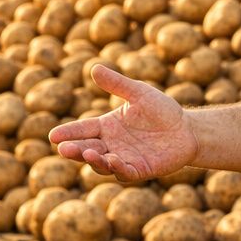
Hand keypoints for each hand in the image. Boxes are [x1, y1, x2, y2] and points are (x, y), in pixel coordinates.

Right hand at [48, 64, 195, 182]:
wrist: (187, 130)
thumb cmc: (162, 110)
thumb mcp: (139, 93)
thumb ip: (118, 84)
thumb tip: (94, 68)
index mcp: (106, 127)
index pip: (82, 130)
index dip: (68, 133)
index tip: (53, 136)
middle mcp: (111, 145)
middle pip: (87, 149)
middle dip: (74, 150)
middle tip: (63, 149)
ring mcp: (124, 159)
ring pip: (102, 164)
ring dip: (94, 160)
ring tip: (88, 152)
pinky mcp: (140, 170)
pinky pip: (125, 172)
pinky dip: (117, 168)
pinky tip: (113, 160)